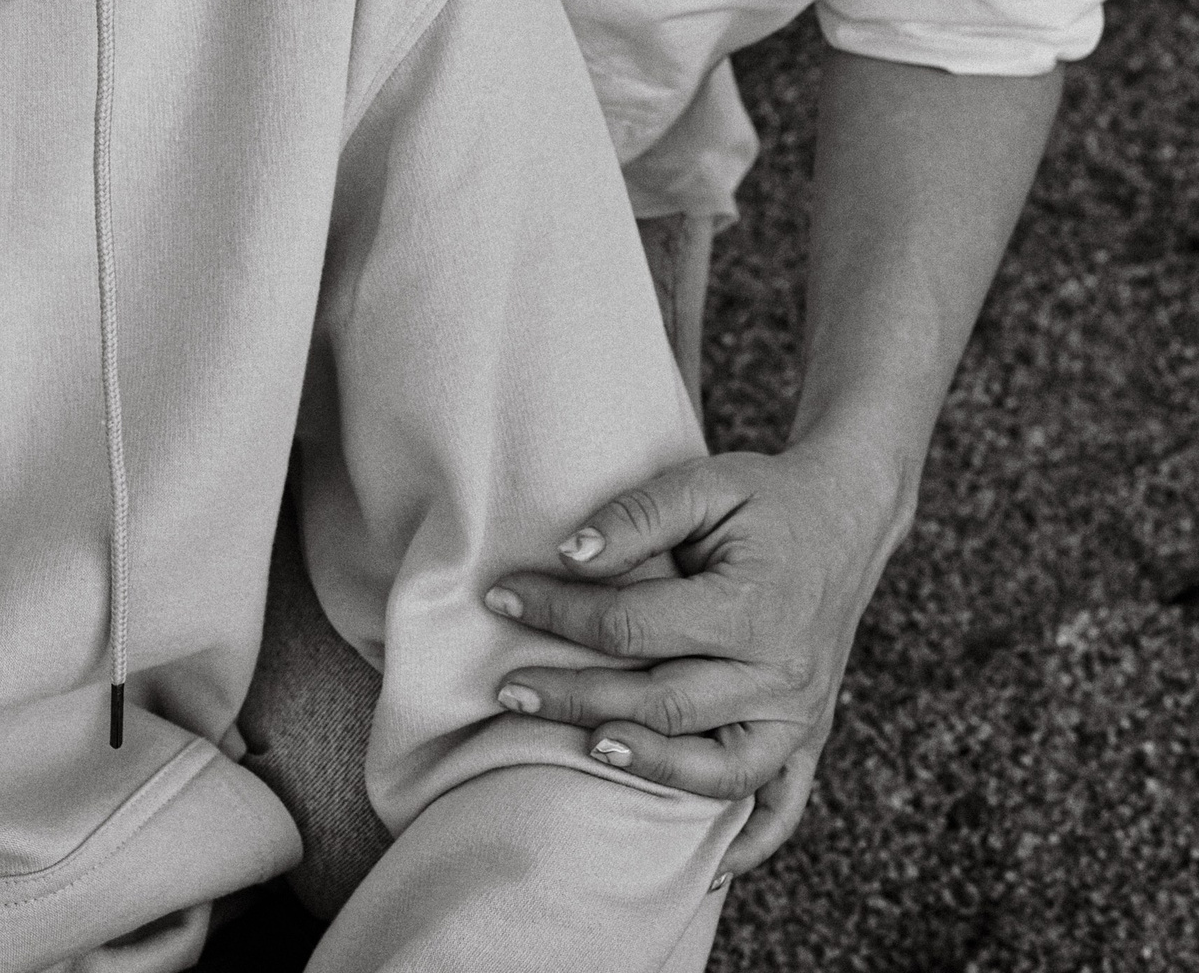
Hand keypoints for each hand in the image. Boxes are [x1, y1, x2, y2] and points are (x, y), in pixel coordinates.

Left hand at [486, 436, 908, 877]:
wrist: (848, 517)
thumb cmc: (767, 498)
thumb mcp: (706, 483)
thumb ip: (638, 516)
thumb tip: (569, 555)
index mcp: (751, 607)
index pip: (632, 624)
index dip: (559, 613)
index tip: (503, 598)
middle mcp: (779, 673)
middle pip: (660, 702)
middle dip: (574, 696)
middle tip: (506, 690)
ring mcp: (799, 714)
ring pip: (715, 769)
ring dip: (645, 767)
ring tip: (581, 749)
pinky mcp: (811, 736)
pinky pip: (784, 807)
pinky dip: (749, 844)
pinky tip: (705, 867)